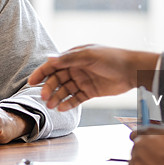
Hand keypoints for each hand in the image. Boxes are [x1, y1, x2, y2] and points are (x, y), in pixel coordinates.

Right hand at [27, 45, 158, 110]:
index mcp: (74, 57)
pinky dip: (68, 103)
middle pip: (57, 79)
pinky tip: (62, 108)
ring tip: (51, 106)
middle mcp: (76, 68)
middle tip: (44, 98)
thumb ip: (68, 59)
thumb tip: (49, 59)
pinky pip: (75, 98)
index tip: (31, 82)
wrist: (132, 71)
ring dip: (57, 97)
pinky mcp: (89, 92)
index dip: (41, 73)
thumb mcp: (88, 56)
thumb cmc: (111, 58)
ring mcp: (82, 80)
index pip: (53, 65)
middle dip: (49, 88)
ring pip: (65, 90)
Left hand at [125, 126, 163, 164]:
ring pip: (133, 163)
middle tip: (155, 162)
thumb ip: (157, 131)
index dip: (139, 141)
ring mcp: (135, 160)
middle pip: (135, 150)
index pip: (134, 135)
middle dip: (143, 155)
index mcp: (145, 134)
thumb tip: (149, 131)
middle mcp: (138, 145)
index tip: (143, 147)